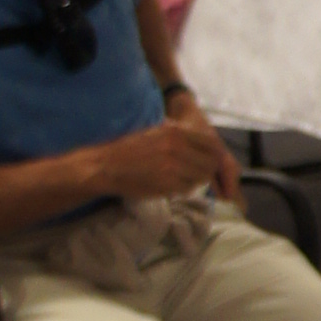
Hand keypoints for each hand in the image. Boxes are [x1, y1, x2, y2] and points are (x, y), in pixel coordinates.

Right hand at [109, 112, 228, 205]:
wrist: (107, 165)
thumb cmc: (131, 148)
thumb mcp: (157, 131)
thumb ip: (181, 136)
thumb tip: (205, 143)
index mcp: (175, 132)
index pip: (211, 144)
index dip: (214, 154)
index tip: (210, 159)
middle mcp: (176, 148)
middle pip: (210, 162)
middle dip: (207, 169)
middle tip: (197, 172)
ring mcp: (172, 167)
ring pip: (201, 177)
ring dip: (196, 179)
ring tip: (182, 178)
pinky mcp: (166, 184)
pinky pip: (187, 188)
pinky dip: (184, 188)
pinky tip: (173, 185)